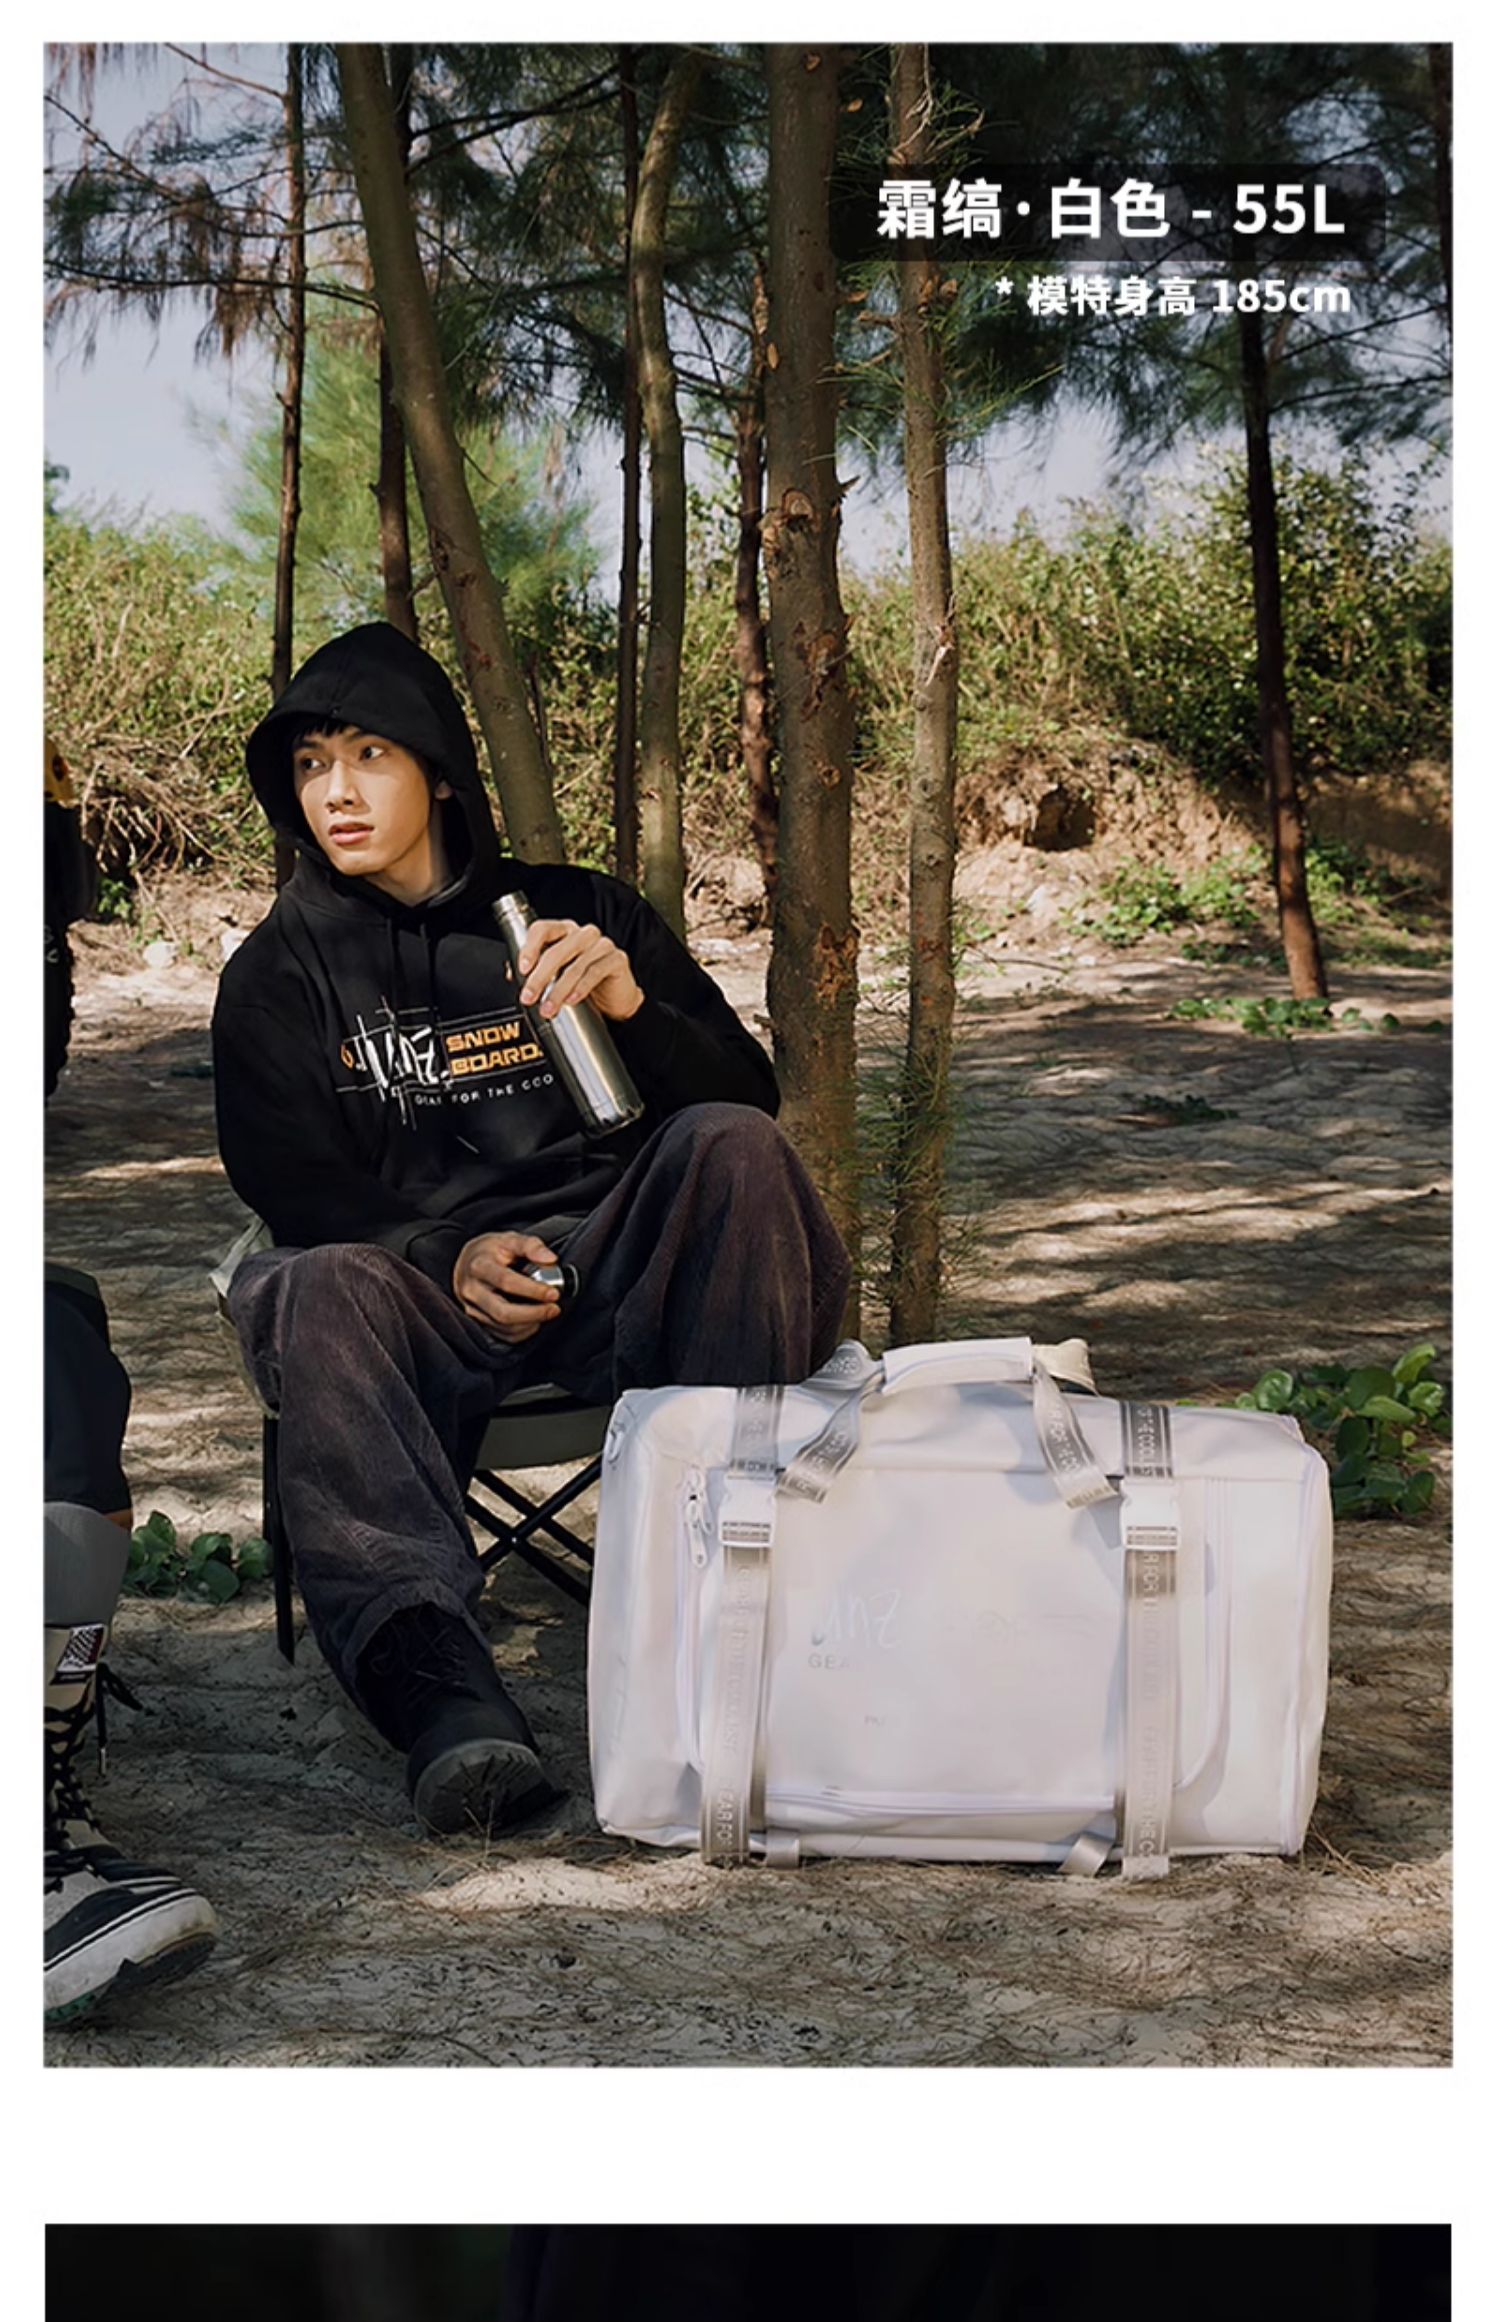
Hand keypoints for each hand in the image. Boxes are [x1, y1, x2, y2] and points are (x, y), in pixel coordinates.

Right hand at [453, 1232, 564, 1341]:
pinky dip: (522, 1332)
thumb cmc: (491, 1250)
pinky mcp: (476, 1321)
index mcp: (479, 1266)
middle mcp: (471, 1290)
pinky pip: (502, 1335)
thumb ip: (532, 1246)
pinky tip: (534, 1321)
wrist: (467, 1263)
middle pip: (503, 1312)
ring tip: (547, 1312)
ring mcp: (471, 1308)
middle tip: (555, 1308)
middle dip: (534, 1313)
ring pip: (503, 1326)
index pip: (506, 1281)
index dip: (532, 1290)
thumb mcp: (509, 1239)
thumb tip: (550, 1259)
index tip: (553, 1293)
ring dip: (530, 1323)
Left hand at [516, 918, 644, 1022]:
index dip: (529, 948)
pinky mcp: (617, 959)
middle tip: (529, 997)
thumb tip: (512, 974)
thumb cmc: (585, 983)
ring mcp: (602, 945)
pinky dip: (581, 988)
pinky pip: (595, 972)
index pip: (542, 929)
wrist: (616, 1000)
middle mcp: (583, 934)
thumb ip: (534, 970)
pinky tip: (571, 1000)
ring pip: (575, 966)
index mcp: (564, 931)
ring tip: (548, 1008)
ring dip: (558, 990)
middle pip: (556, 951)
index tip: (521, 969)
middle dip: (539, 978)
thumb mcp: (556, 975)